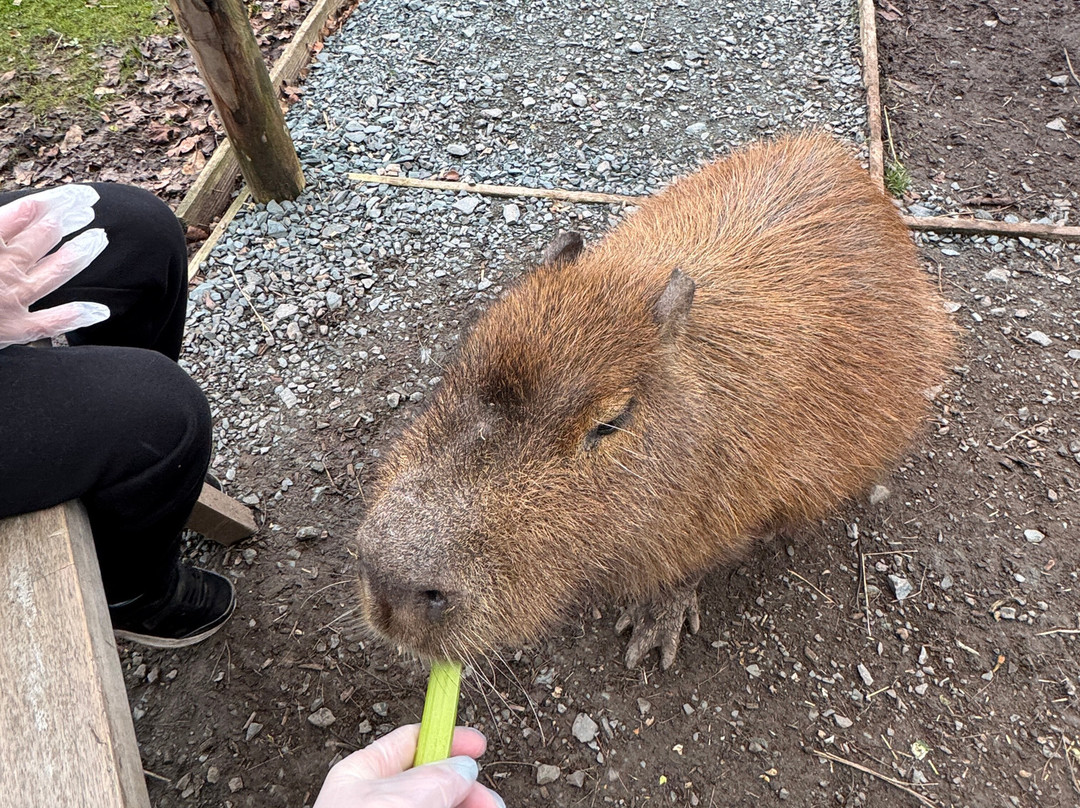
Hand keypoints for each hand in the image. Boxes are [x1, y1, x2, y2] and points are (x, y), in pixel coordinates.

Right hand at [0, 185, 109, 349]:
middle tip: (90, 205)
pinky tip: (100, 310)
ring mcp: (10, 300)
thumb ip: (1, 226)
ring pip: (53, 274)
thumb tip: (16, 213)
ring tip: (99, 238)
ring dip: (79, 255)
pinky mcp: (13, 330)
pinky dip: (74, 317)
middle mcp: (0, 270)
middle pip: (41, 239)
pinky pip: (48, 323)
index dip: (51, 204)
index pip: (22, 215)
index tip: (76, 195)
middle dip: (67, 221)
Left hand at [313, 724, 504, 807]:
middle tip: (491, 804)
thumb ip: (438, 778)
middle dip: (467, 791)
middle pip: (434, 784)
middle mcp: (377, 803)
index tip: (479, 745)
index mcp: (363, 777)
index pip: (408, 743)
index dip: (446, 739)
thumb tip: (463, 767)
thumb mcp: (401, 800)